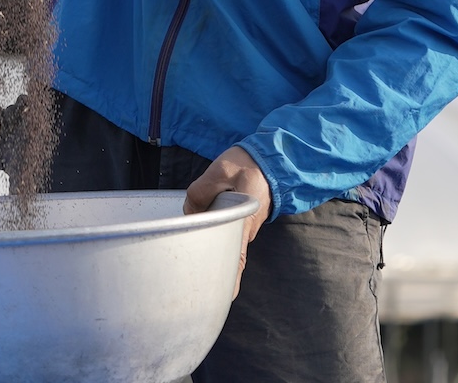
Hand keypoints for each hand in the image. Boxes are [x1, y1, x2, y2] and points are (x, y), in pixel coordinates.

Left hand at [184, 145, 270, 298]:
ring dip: (211, 254)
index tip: (224, 299)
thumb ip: (202, 190)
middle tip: (191, 286)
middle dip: (214, 272)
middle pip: (230, 259)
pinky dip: (214, 241)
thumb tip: (190, 212)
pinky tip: (199, 241)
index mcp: (244, 220)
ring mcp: (245, 227)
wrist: (269, 158)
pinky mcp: (241, 222)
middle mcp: (246, 229)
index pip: (237, 257)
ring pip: (226, 247)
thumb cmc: (247, 164)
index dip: (231, 280)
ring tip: (188, 266)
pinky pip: (227, 237)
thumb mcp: (221, 169)